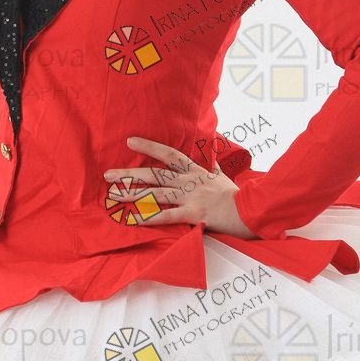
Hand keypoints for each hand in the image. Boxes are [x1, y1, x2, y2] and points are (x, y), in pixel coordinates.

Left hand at [103, 135, 256, 237]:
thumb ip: (213, 169)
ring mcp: (190, 196)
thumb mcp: (223, 177)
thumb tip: (211, 160)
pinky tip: (133, 219)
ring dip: (132, 195)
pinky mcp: (193, 214)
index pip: (169, 154)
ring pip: (155, 193)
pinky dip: (149, 217)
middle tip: (108, 174)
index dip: (149, 146)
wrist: (251, 210)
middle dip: (130, 174)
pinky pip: (167, 216)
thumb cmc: (238, 196)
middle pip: (154, 174)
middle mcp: (189, 181)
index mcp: (195, 171)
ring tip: (112, 195)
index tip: (130, 141)